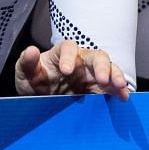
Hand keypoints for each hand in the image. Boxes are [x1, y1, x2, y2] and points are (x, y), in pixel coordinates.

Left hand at [13, 41, 130, 98]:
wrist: (41, 101)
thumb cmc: (34, 82)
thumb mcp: (25, 73)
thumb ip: (27, 62)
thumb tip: (31, 50)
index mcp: (62, 54)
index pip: (68, 48)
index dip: (69, 57)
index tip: (66, 71)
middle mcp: (80, 61)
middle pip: (95, 56)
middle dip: (101, 66)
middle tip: (102, 79)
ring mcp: (91, 75)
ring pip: (108, 68)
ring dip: (115, 76)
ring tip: (118, 86)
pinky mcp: (98, 90)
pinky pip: (112, 87)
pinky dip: (120, 91)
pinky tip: (123, 97)